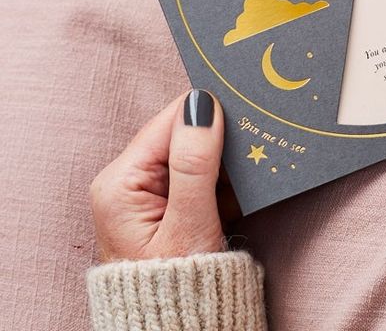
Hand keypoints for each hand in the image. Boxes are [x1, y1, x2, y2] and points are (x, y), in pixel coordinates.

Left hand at [90, 90, 238, 261]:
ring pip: (197, 154)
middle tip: (254, 141)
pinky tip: (241, 191)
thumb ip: (195, 163)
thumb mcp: (189, 226)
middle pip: (183, 135)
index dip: (207, 111)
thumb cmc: (177, 289)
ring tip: (250, 172)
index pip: (169, 121)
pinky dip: (225, 180)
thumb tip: (203, 104)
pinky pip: (201, 176)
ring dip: (226, 161)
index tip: (245, 107)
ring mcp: (149, 193)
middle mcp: (129, 181)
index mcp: (121, 181)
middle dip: (220, 138)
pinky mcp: (168, 204)